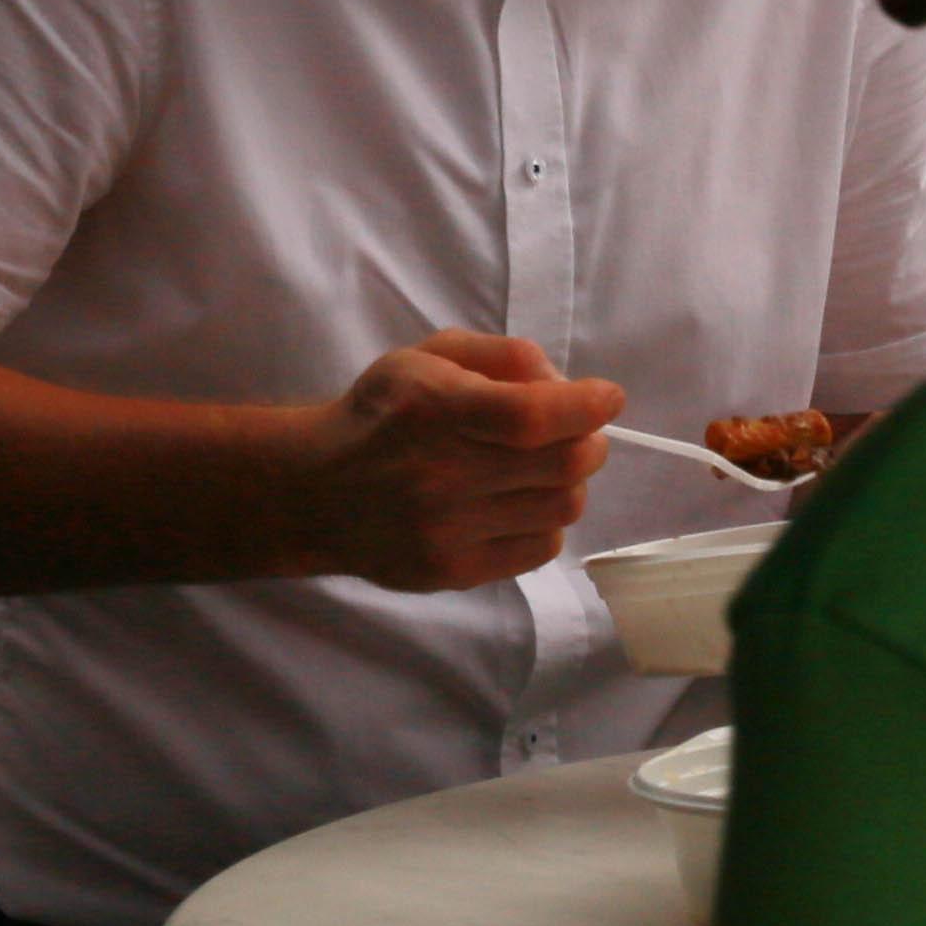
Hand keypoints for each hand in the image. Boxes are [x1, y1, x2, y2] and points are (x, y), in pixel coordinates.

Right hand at [288, 332, 618, 591]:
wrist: (318, 493)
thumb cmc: (382, 414)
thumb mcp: (426, 357)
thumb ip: (499, 355)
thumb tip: (564, 383)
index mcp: (433, 409)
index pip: (531, 415)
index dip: (584, 406)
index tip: (607, 396)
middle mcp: (441, 474)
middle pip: (562, 465)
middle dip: (588, 441)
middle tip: (577, 433)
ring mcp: (448, 530)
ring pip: (561, 508)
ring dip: (570, 482)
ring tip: (545, 469)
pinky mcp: (455, 570)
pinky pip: (541, 549)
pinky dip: (547, 520)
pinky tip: (521, 503)